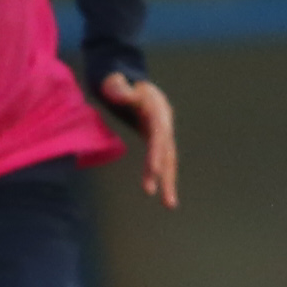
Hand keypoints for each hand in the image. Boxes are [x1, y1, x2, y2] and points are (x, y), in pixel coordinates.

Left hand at [100, 71, 179, 208]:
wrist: (127, 81)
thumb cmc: (118, 81)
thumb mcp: (116, 82)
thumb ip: (120, 89)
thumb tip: (124, 93)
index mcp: (156, 110)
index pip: (159, 135)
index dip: (157, 152)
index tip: (155, 170)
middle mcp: (163, 123)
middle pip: (169, 152)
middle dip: (167, 177)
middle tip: (167, 201)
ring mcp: (161, 132)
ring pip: (168, 160)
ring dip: (169, 182)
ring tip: (170, 205)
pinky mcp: (155, 139)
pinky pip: (160, 159)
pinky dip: (160, 175)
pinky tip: (158, 191)